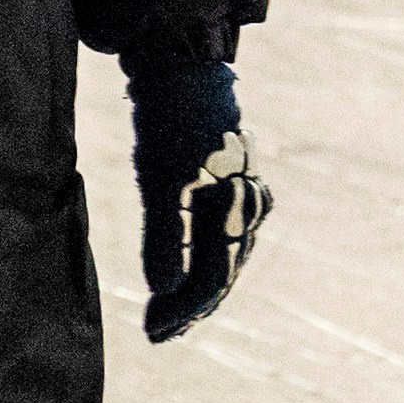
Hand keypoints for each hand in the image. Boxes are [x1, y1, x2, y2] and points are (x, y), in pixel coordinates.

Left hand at [128, 61, 271, 346]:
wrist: (184, 69)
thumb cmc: (170, 123)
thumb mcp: (160, 179)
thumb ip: (166, 236)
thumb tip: (163, 291)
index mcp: (236, 209)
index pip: (212, 278)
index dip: (184, 310)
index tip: (154, 333)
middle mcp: (249, 207)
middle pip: (222, 272)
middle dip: (190, 307)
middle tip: (157, 333)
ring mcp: (246, 196)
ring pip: (225, 257)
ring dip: (199, 289)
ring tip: (170, 316)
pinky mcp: (235, 186)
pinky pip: (224, 235)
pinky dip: (204, 260)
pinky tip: (187, 276)